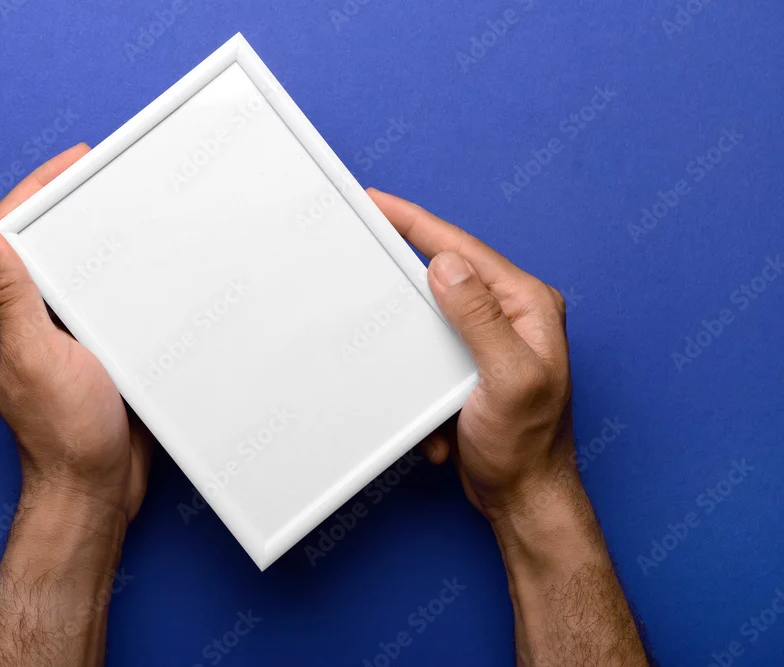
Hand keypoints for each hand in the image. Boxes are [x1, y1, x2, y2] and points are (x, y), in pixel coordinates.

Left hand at [0, 143, 150, 524]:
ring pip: (81, 273)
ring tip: (132, 207)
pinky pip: (109, 304)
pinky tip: (152, 269)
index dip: (36, 191)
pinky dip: (125, 278)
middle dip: (72, 205)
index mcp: (9, 315)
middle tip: (109, 174)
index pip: (11, 236)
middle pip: (46, 247)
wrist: (97, 487)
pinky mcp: (100, 355)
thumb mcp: (35, 356)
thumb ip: (8, 298)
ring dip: (101, 238)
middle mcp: (34, 322)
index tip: (72, 162)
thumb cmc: (64, 431)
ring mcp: (68, 338)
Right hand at [370, 190, 649, 665]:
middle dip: (406, 259)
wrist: (524, 497)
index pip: (464, 250)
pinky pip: (431, 346)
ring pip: (434, 308)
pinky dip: (416, 365)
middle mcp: (512, 315)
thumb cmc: (527, 447)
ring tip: (380, 318)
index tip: (379, 202)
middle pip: (448, 270)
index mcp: (528, 306)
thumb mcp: (508, 379)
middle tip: (364, 235)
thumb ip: (479, 319)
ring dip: (408, 325)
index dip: (417, 223)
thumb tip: (445, 266)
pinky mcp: (471, 365)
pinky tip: (425, 399)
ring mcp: (491, 339)